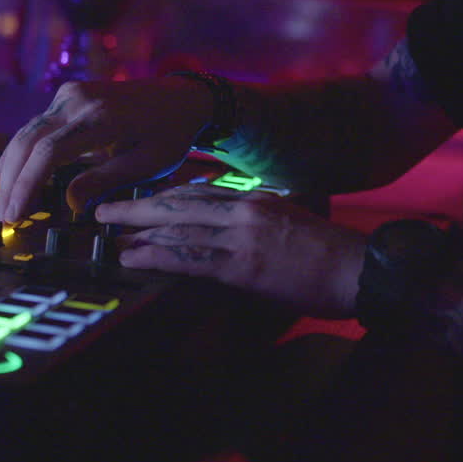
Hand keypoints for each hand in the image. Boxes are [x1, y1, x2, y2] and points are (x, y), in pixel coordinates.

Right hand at [0, 78, 212, 222]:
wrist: (180, 98)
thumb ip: (105, 182)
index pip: (49, 153)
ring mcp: (70, 94)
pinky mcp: (67, 96)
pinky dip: (19, 153)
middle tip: (3, 219)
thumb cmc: (168, 135)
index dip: (27, 185)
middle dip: (11, 183)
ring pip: (26, 133)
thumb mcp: (146, 165)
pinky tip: (2, 177)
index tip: (16, 215)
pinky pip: (36, 127)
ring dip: (9, 169)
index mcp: (101, 117)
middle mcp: (78, 100)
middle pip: (29, 142)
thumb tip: (70, 204)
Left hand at [97, 184, 365, 317]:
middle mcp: (243, 211)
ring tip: (109, 237)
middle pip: (178, 203)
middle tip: (103, 209)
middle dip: (137, 205)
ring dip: (137, 232)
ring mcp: (240, 237)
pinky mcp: (242, 267)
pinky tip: (133, 258)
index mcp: (255, 199)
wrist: (358, 269)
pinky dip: (156, 257)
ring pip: (177, 228)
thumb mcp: (293, 220)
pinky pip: (189, 258)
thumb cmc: (329, 252)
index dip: (163, 196)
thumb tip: (240, 221)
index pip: (199, 191)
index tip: (138, 199)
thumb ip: (263, 217)